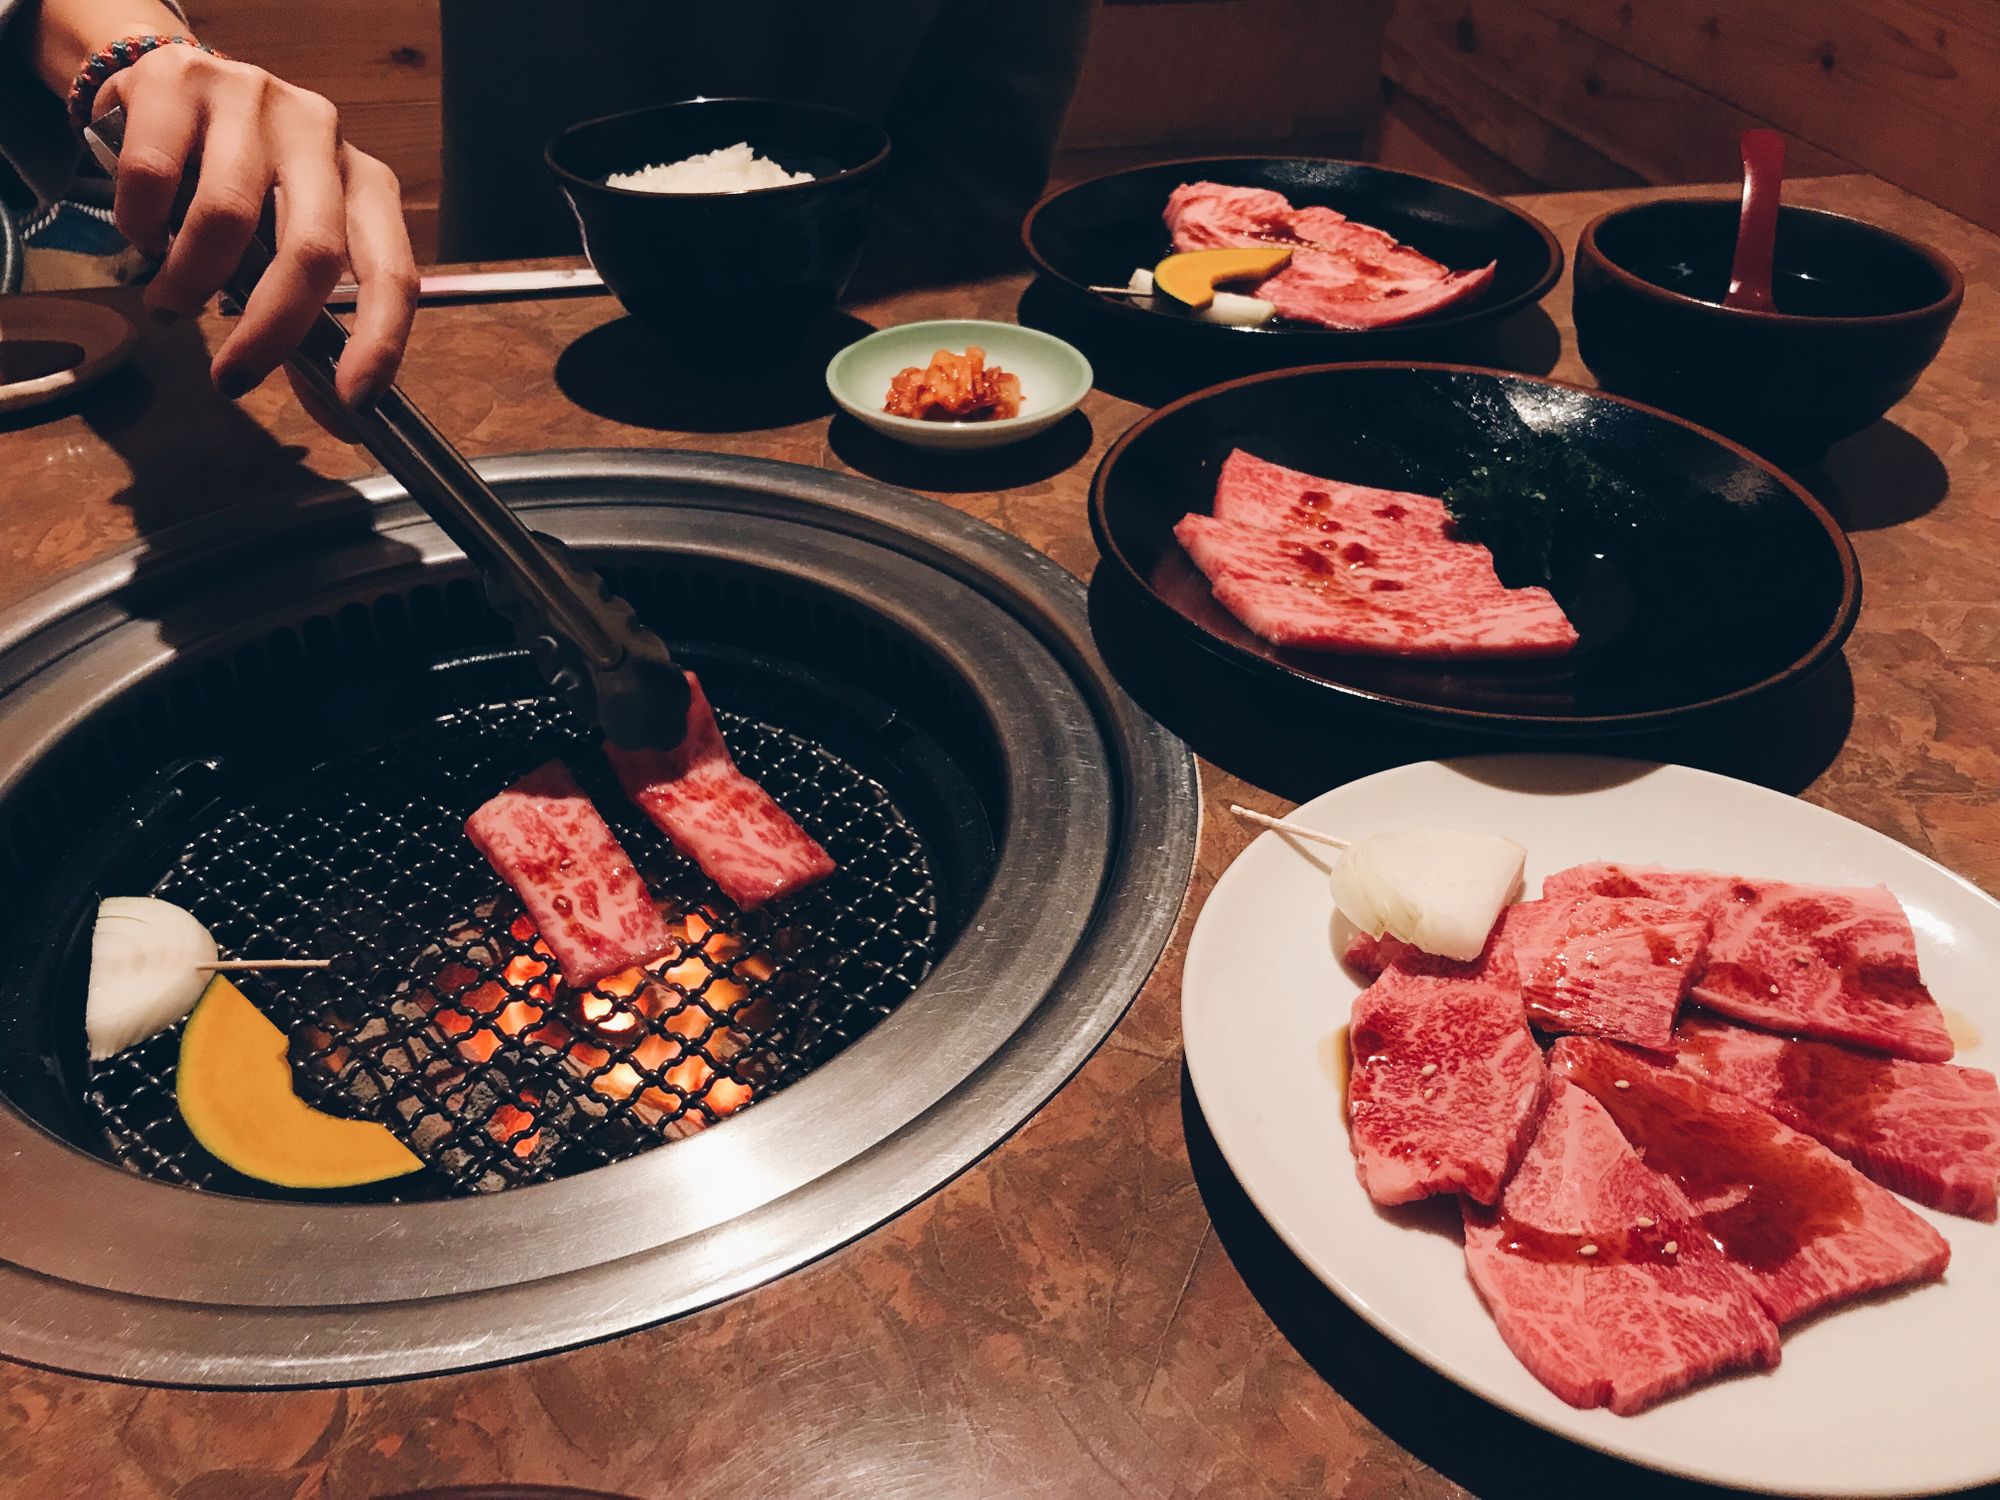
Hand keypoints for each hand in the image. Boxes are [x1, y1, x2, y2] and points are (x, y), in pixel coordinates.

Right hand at [96, 45, 416, 420]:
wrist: (174, 83)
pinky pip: (153, 176)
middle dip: (271, 330)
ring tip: (172, 303)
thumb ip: (311, 319)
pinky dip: (141, 225)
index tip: (355, 400)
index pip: (392, 269)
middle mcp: (322, 134)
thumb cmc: (243, 182)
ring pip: (225, 216)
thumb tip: (336, 412)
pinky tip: (143, 233)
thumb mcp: (287, 242)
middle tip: (234, 379)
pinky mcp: (180, 79)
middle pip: (312, 251)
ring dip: (190, 282)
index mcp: (367, 182)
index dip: (380, 339)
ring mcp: (254, 98)